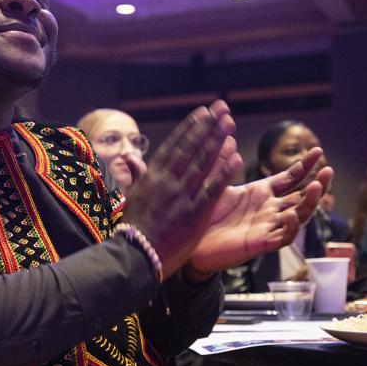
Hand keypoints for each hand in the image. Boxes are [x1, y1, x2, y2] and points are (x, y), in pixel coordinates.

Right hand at [120, 101, 242, 278]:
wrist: (135, 255)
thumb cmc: (132, 228)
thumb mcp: (131, 196)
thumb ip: (135, 175)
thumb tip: (130, 158)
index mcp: (153, 176)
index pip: (175, 146)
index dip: (190, 128)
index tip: (202, 113)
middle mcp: (167, 181)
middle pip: (191, 148)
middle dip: (207, 127)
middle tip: (221, 109)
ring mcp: (181, 196)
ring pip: (202, 163)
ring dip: (217, 141)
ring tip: (229, 124)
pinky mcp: (194, 214)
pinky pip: (212, 190)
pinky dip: (224, 173)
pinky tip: (236, 159)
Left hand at [185, 148, 332, 278]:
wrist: (191, 242)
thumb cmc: (205, 214)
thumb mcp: (215, 183)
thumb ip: (223, 162)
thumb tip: (228, 138)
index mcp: (261, 193)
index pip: (290, 178)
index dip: (305, 166)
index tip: (318, 152)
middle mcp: (268, 209)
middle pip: (301, 197)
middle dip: (317, 184)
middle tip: (328, 171)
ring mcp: (266, 226)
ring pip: (298, 216)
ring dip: (309, 203)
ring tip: (315, 188)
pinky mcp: (259, 243)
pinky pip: (282, 237)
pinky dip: (290, 228)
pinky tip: (292, 215)